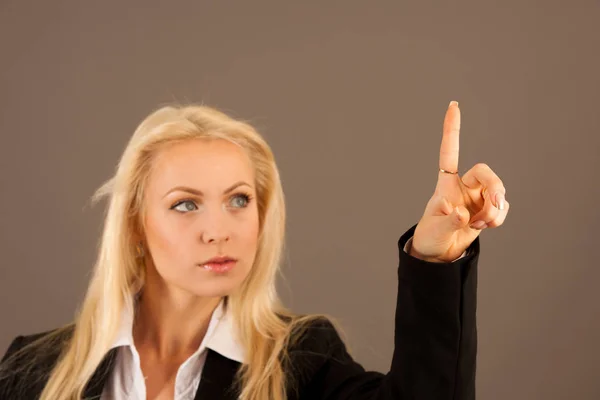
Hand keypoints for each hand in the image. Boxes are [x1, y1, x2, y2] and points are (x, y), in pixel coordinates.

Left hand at [410, 101, 509, 262]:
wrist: (439, 254)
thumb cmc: (431, 236)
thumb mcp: (436, 230)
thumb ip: (450, 221)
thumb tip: (463, 213)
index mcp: (446, 183)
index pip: (450, 152)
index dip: (452, 130)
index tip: (453, 105)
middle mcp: (464, 187)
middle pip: (487, 174)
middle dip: (495, 189)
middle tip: (494, 206)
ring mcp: (478, 198)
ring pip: (498, 194)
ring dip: (494, 212)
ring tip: (478, 225)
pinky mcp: (488, 210)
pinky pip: (503, 208)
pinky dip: (498, 218)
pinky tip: (484, 226)